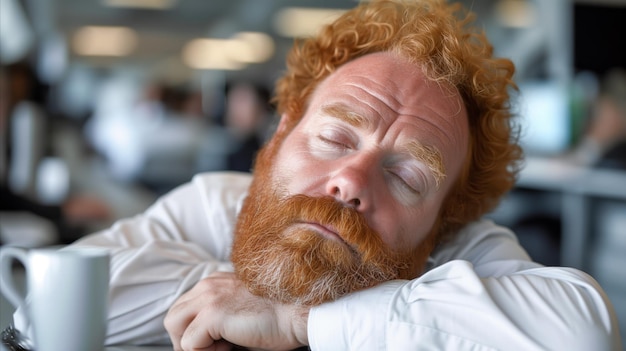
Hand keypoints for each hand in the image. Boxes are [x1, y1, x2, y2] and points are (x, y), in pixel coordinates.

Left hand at [164, 272, 308, 350]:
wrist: (300, 313)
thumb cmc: (279, 317)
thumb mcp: (241, 312)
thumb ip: (219, 319)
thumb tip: (204, 343)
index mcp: (216, 281)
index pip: (186, 307)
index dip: (193, 330)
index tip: (215, 344)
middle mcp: (209, 284)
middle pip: (174, 315)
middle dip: (184, 338)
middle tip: (210, 350)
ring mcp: (209, 297)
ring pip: (173, 326)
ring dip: (190, 345)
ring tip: (219, 349)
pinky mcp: (213, 313)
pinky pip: (189, 343)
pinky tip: (229, 347)